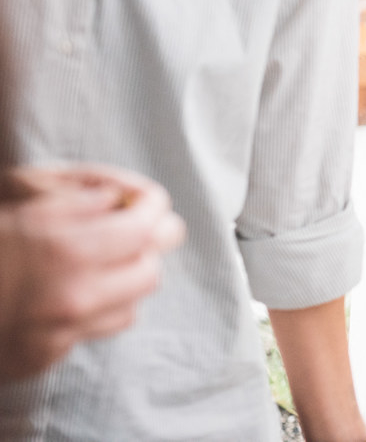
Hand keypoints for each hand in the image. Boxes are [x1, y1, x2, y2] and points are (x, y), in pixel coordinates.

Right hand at [0, 165, 185, 379]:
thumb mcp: (21, 206)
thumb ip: (78, 201)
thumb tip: (122, 199)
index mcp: (68, 251)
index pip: (147, 228)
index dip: (151, 208)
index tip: (146, 202)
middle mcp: (72, 298)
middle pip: (149, 272)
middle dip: (143, 249)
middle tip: (126, 232)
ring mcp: (57, 336)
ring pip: (128, 308)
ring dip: (122, 284)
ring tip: (97, 265)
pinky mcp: (39, 361)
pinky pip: (89, 335)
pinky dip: (89, 314)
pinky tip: (62, 296)